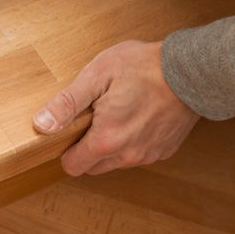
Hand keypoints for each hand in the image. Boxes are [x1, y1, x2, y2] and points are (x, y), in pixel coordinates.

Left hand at [32, 40, 199, 175]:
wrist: (193, 70)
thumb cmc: (144, 67)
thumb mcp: (97, 76)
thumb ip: (67, 104)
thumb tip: (41, 125)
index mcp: (107, 140)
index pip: (72, 166)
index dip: (66, 148)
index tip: (72, 127)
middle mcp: (127, 155)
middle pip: (92, 166)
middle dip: (86, 147)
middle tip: (94, 115)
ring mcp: (147, 155)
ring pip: (114, 162)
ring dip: (109, 145)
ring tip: (117, 111)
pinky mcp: (163, 151)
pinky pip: (136, 154)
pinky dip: (130, 141)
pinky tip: (136, 115)